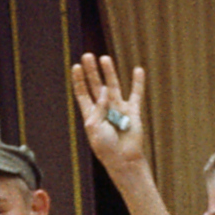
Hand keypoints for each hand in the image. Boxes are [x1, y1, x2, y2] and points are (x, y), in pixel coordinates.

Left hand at [70, 52, 152, 172]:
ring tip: (104, 58)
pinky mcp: (133, 111)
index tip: (76, 66)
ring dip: (109, 72)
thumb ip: (97, 107)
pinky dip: (138, 83)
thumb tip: (103, 90)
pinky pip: (136, 94)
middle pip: (96, 85)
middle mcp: (104, 109)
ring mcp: (118, 109)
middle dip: (92, 71)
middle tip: (88, 55)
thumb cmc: (105, 146)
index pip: (83, 93)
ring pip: (113, 86)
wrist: (124, 159)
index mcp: (91, 114)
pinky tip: (138, 70)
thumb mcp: (94, 127)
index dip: (79, 80)